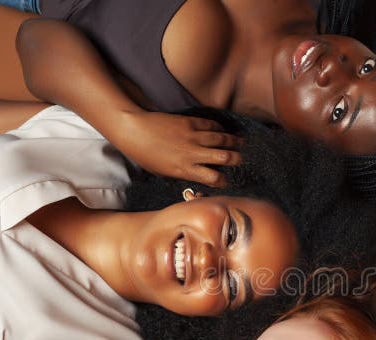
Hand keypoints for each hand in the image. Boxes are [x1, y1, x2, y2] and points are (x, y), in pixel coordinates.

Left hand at [116, 111, 241, 185]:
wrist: (134, 131)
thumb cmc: (145, 155)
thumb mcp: (163, 173)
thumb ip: (182, 174)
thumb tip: (196, 176)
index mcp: (185, 170)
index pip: (214, 179)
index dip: (224, 181)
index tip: (227, 181)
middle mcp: (193, 154)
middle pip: (224, 158)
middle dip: (236, 159)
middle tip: (242, 160)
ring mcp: (193, 137)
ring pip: (222, 139)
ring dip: (234, 142)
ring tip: (241, 144)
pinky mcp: (190, 122)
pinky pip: (211, 125)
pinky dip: (220, 128)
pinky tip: (224, 130)